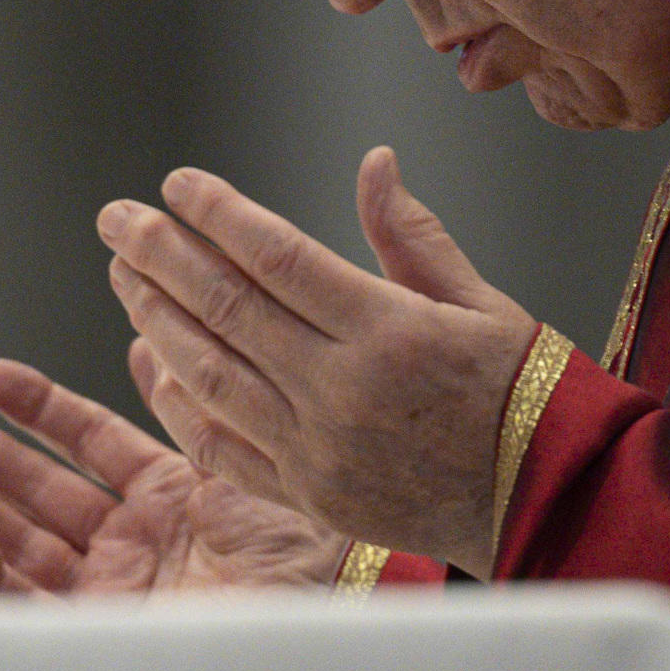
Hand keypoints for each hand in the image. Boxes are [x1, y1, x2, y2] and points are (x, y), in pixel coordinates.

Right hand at [0, 357, 344, 596]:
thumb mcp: (240, 465)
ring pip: (18, 543)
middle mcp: (133, 543)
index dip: (36, 410)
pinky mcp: (100, 638)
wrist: (326, 624)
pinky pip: (28, 609)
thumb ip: (184, 410)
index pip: (86, 444)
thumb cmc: (308, 553)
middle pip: (36, 492)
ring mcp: (113, 591)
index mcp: (168, 498)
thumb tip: (147, 343)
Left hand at [100, 146, 537, 568]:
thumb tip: (375, 164)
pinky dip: (178, 403)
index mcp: (391, 332)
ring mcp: (318, 450)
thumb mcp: (486, 303)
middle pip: (228, 310)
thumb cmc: (527, 398)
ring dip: (156, 319)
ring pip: (211, 375)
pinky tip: (150, 362)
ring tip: (123, 275)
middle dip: (161, 256)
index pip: (279, 258)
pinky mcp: (308, 496)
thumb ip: (413, 237)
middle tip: (116, 218)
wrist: (553, 506)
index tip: (177, 184)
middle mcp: (344, 391)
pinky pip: (221, 447)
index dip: (219, 217)